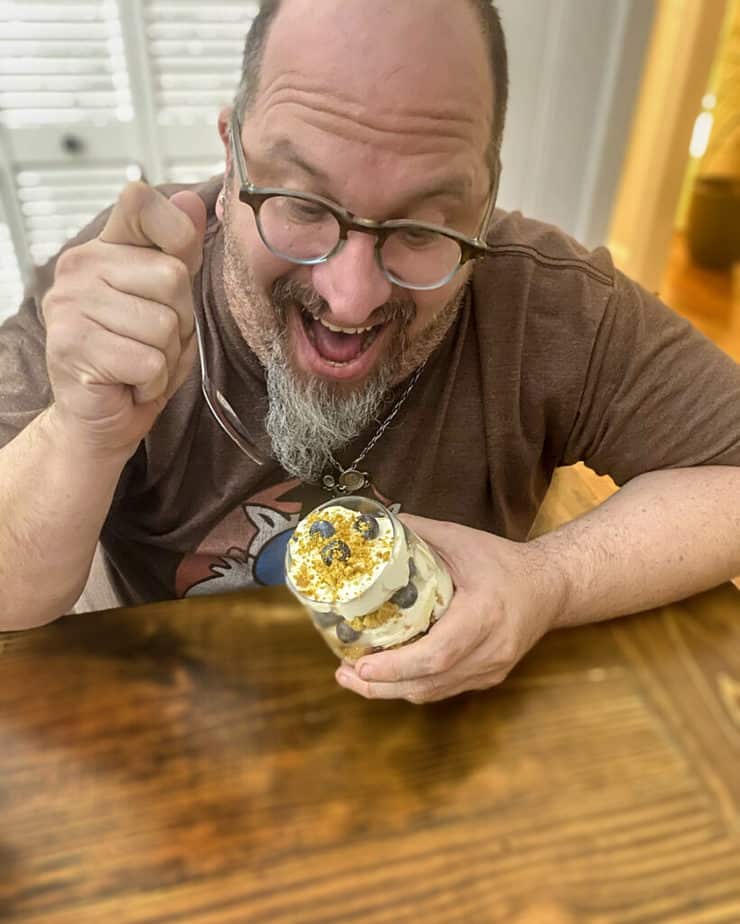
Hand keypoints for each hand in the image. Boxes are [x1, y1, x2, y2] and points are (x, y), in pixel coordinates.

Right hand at [42, 182, 206, 458]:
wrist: (101, 418)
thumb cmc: (137, 359)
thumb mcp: (171, 302)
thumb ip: (181, 252)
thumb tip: (192, 200)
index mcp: (105, 247)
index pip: (141, 202)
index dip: (176, 234)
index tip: (173, 274)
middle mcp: (80, 265)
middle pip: (173, 277)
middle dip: (181, 322)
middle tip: (153, 342)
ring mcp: (70, 304)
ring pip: (164, 324)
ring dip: (166, 358)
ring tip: (139, 364)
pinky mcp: (73, 345)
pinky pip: (149, 361)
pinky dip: (152, 382)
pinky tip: (130, 384)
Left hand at [335, 513, 565, 702]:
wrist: (549, 587)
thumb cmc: (503, 562)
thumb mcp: (461, 539)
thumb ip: (419, 532)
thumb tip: (375, 525)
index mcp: (484, 614)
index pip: (437, 653)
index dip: (397, 666)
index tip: (361, 667)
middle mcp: (491, 649)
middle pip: (430, 682)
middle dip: (383, 686)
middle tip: (345, 675)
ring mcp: (492, 668)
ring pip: (435, 691)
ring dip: (393, 690)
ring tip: (356, 679)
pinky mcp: (489, 677)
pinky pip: (445, 689)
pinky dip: (414, 686)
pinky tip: (389, 677)